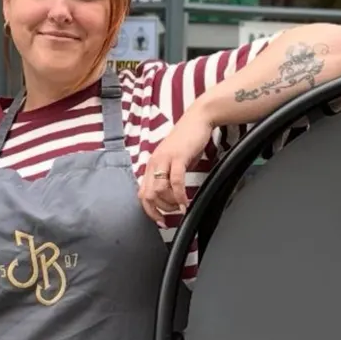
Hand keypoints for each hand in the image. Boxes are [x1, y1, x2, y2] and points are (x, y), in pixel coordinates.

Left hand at [138, 109, 213, 225]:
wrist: (198, 119)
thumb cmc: (188, 140)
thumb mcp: (174, 160)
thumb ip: (169, 176)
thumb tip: (171, 195)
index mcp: (151, 164)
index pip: (142, 193)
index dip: (150, 210)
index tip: (161, 220)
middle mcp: (154, 162)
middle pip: (148, 195)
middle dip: (160, 209)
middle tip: (173, 213)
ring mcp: (165, 159)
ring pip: (159, 190)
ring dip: (170, 203)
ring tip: (181, 205)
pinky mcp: (178, 157)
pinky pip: (175, 181)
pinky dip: (180, 195)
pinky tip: (186, 202)